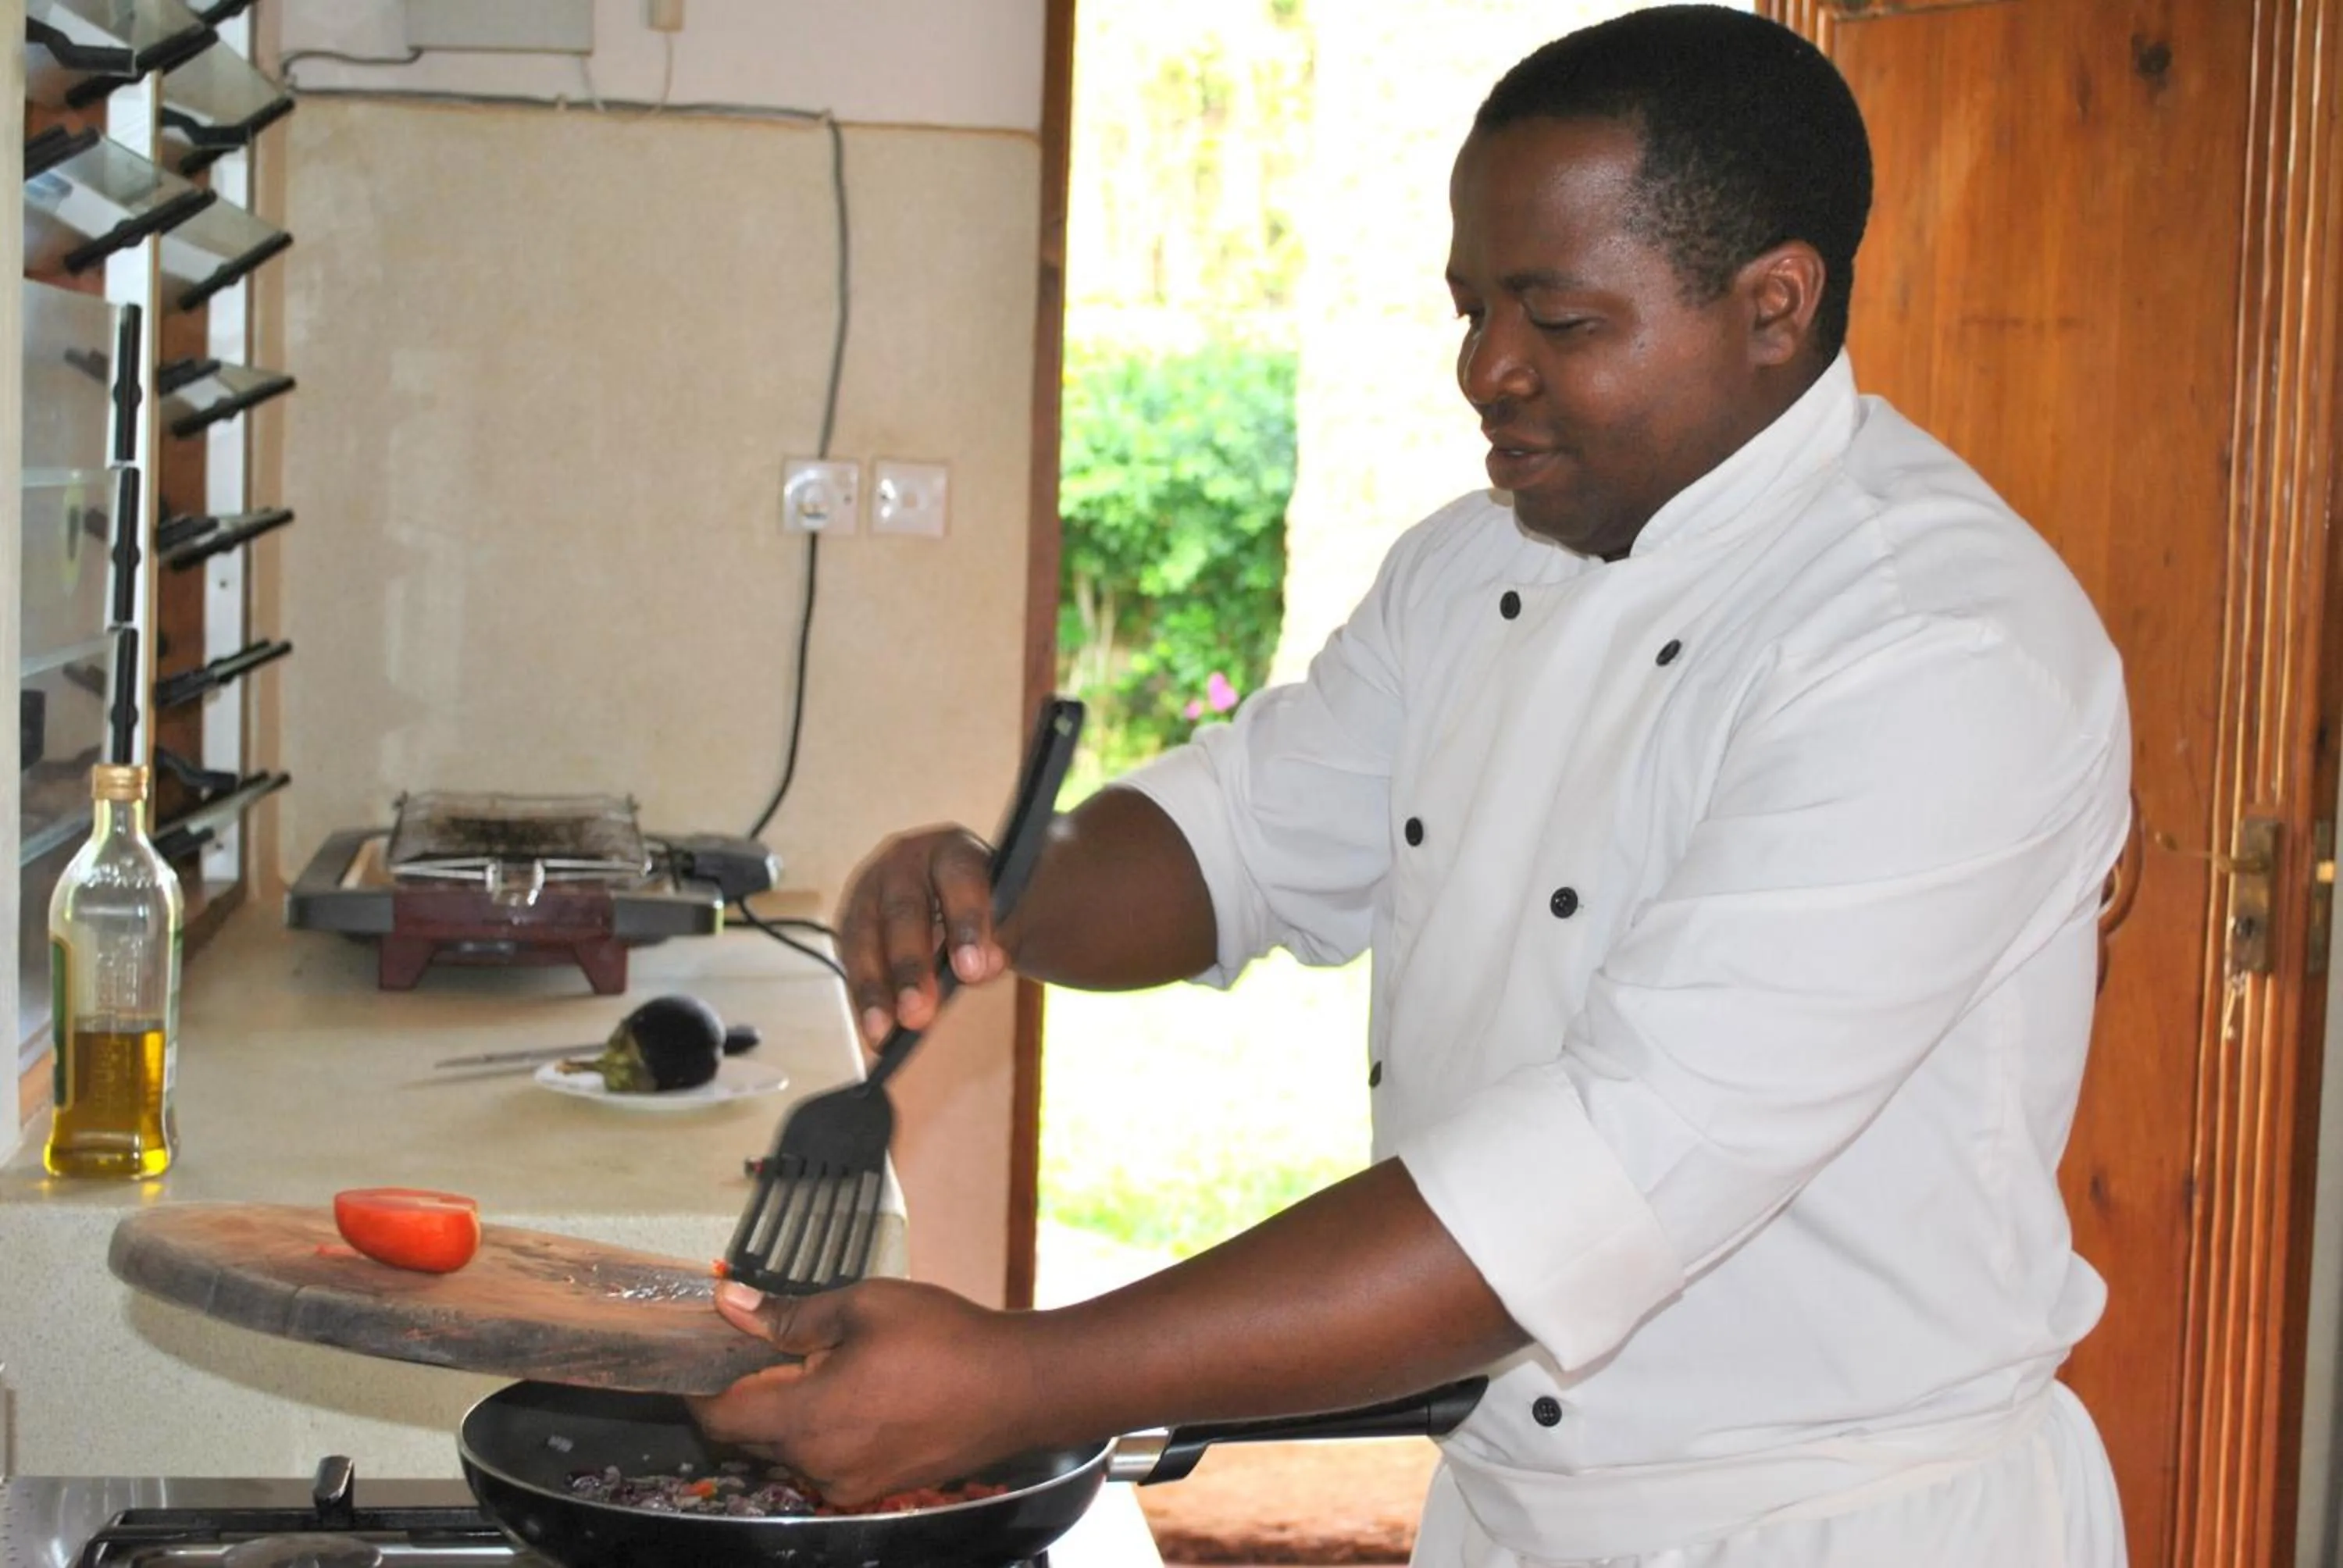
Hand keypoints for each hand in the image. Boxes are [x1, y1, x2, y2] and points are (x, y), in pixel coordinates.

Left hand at [689, 1278, 1047, 1505]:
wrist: (1019, 1387)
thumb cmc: (946, 1340)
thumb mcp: (864, 1305)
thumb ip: (788, 1314)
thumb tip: (730, 1303)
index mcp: (808, 1420)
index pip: (719, 1415)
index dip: (699, 1382)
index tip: (702, 1348)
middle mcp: (819, 1465)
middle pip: (748, 1436)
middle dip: (742, 1391)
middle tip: (759, 1341)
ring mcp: (848, 1483)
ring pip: (786, 1449)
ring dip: (784, 1409)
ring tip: (816, 1360)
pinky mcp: (875, 1487)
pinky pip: (823, 1460)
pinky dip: (818, 1428)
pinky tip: (850, 1388)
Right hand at [834, 827, 1012, 1045]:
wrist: (962, 896)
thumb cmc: (988, 905)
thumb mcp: (1005, 915)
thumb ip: (998, 940)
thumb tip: (979, 968)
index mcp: (953, 849)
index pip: (960, 881)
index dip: (965, 925)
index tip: (971, 973)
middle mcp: (905, 861)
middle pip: (904, 912)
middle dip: (909, 967)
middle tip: (918, 1015)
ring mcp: (871, 888)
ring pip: (866, 937)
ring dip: (873, 989)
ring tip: (883, 1033)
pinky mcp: (852, 919)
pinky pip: (852, 958)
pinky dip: (863, 995)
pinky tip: (874, 1028)